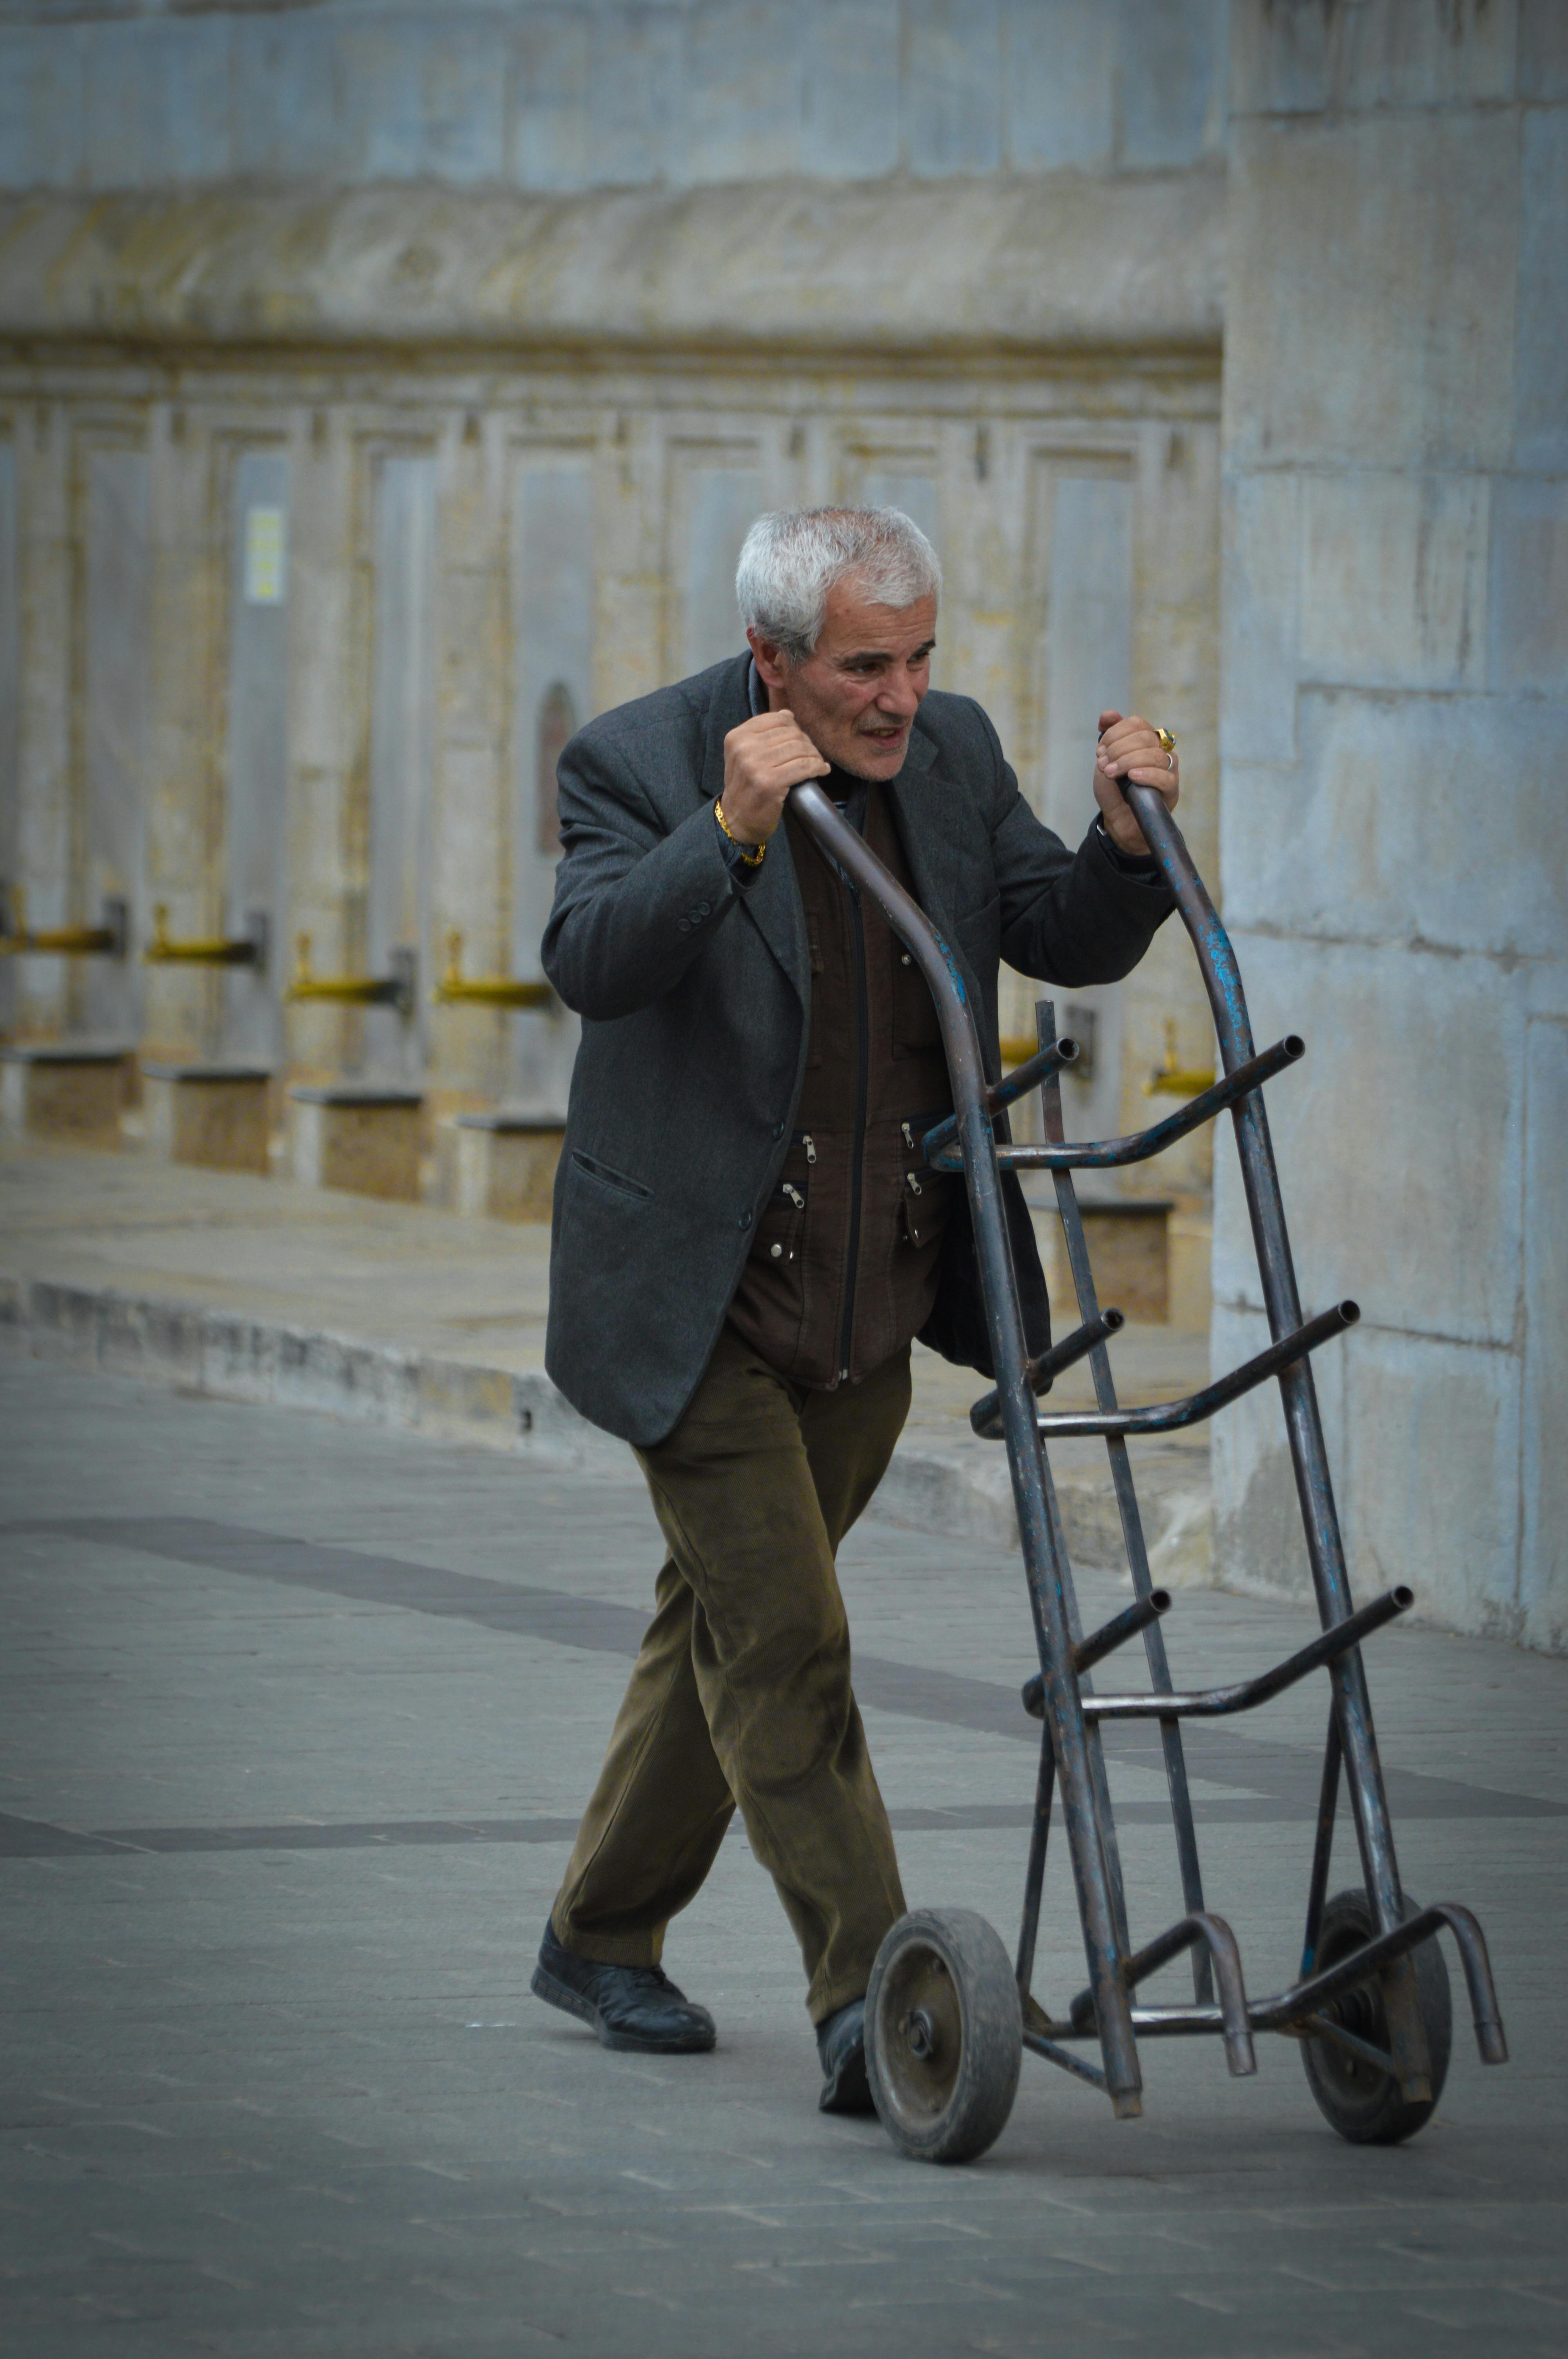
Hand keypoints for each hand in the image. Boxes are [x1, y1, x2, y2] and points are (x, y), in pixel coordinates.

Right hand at [720, 711, 829, 845]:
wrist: (737, 820)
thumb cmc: (746, 786)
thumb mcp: (745, 755)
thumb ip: (763, 734)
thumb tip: (787, 714)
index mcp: (736, 737)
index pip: (776, 719)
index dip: (795, 728)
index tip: (800, 741)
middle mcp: (743, 748)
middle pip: (790, 733)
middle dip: (807, 743)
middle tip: (812, 755)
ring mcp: (755, 766)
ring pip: (799, 749)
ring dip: (815, 756)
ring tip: (817, 763)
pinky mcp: (769, 783)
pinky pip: (804, 766)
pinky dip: (817, 767)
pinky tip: (821, 770)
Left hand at [1092, 710, 1179, 856]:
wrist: (1118, 822)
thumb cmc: (1114, 791)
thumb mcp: (1105, 762)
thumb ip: (1107, 737)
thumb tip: (1108, 714)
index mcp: (1145, 741)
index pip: (1137, 723)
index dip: (1116, 733)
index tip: (1100, 750)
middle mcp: (1160, 752)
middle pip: (1145, 737)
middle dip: (1119, 748)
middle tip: (1103, 764)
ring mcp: (1168, 770)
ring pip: (1154, 755)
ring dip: (1128, 761)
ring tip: (1111, 773)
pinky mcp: (1172, 790)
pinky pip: (1166, 777)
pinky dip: (1147, 774)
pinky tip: (1132, 777)